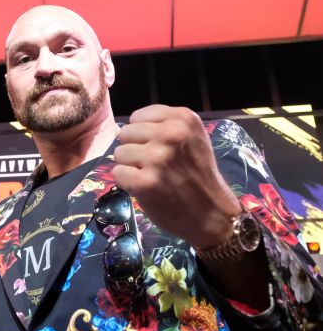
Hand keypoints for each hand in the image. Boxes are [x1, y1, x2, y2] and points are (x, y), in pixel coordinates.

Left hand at [112, 105, 240, 248]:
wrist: (212, 213)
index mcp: (183, 118)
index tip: (159, 148)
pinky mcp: (145, 181)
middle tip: (155, 165)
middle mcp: (171, 134)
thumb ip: (163, 127)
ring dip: (130, 166)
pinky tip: (147, 188)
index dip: (142, 135)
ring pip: (119, 153)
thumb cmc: (197, 175)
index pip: (137, 117)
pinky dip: (127, 182)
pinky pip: (118, 172)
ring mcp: (158, 158)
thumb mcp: (190, 138)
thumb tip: (124, 128)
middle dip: (135, 149)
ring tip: (153, 176)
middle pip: (125, 133)